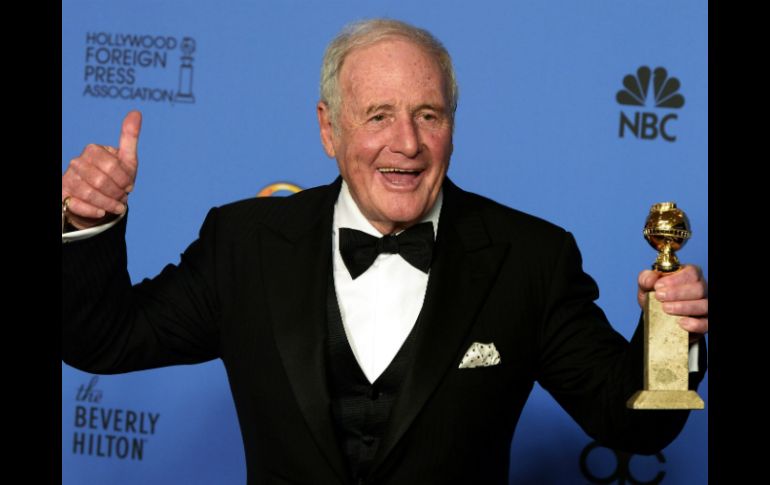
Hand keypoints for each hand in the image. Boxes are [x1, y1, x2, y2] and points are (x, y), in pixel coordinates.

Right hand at [62, 111, 142, 229]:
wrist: (100, 199)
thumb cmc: (115, 177)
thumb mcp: (126, 160)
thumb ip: (130, 137)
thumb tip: (136, 112)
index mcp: (93, 150)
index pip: (112, 166)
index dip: (124, 179)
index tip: (130, 186)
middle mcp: (77, 162)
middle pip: (100, 180)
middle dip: (116, 192)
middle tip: (123, 197)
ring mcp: (68, 178)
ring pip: (88, 193)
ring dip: (107, 203)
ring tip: (117, 207)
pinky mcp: (63, 195)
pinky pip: (75, 204)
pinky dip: (91, 211)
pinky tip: (102, 212)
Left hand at [637, 265, 707, 343]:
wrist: (655, 319)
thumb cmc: (655, 298)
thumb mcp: (647, 286)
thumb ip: (646, 279)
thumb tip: (650, 280)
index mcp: (689, 275)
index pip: (691, 272)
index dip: (675, 279)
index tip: (657, 286)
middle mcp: (701, 289)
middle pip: (699, 288)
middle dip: (677, 293)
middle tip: (659, 297)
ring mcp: (704, 306)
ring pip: (703, 305)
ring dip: (684, 307)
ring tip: (666, 309)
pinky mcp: (704, 322)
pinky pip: (705, 323)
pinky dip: (694, 323)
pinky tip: (680, 322)